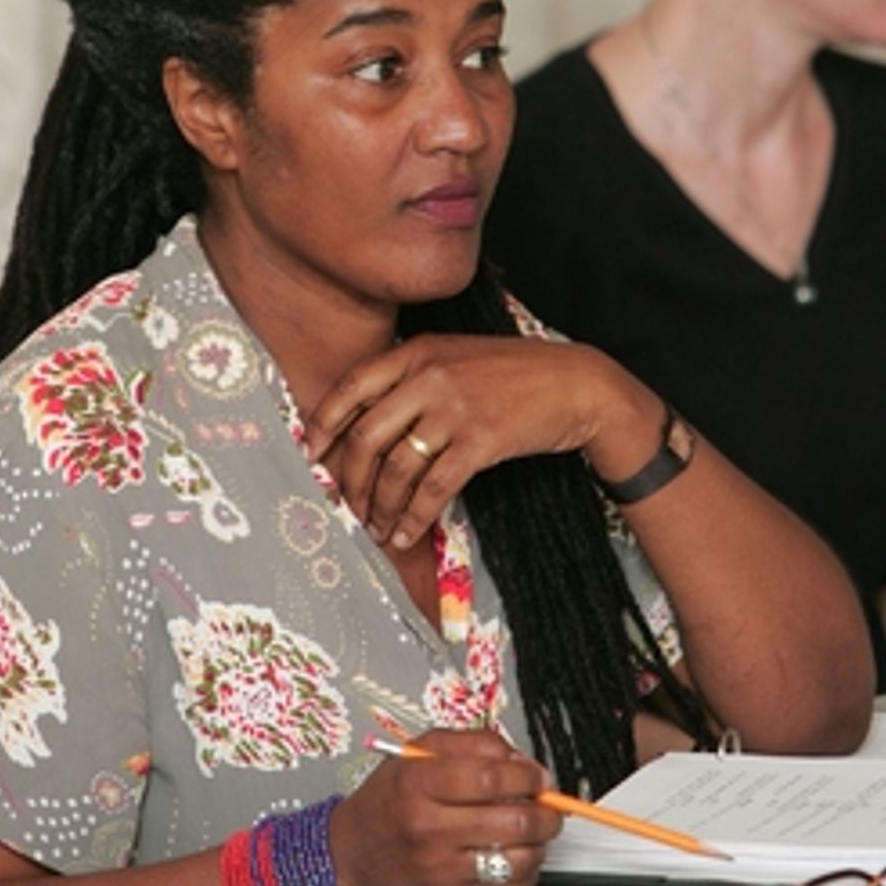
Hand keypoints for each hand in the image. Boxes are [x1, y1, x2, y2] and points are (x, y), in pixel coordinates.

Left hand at [304, 334, 650, 548]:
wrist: (574, 383)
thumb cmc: (512, 373)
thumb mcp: (455, 357)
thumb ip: (413, 378)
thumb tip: (367, 424)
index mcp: (417, 351)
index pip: (352, 386)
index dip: (324, 424)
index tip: (311, 453)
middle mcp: (429, 376)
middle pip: (366, 435)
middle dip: (349, 479)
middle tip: (345, 504)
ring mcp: (455, 408)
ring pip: (397, 468)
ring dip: (380, 506)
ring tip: (376, 528)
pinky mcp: (481, 441)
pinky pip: (433, 488)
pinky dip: (413, 517)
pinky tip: (405, 533)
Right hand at [329, 728, 560, 885]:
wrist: (352, 857)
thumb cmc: (387, 803)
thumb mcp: (417, 753)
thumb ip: (470, 743)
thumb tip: (519, 758)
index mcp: (418, 785)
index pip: (489, 776)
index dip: (526, 774)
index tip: (536, 775)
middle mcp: (429, 830)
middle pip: (513, 820)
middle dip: (545, 810)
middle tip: (546, 804)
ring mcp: (442, 871)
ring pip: (519, 859)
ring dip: (538, 843)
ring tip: (531, 831)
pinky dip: (524, 874)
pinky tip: (514, 857)